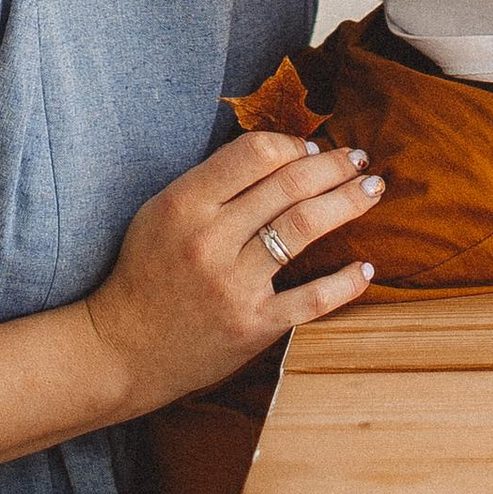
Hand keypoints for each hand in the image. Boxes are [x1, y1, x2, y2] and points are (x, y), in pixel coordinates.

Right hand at [84, 133, 380, 408]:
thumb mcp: (162, 212)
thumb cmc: (146, 273)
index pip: (255, 152)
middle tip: (359, 159)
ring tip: (372, 190)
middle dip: (334, 165)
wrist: (121, 349)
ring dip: (348, 203)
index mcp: (184, 204)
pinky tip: (367, 268)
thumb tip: (281, 154)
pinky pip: (311, 299)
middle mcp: (210, 240)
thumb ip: (213, 183)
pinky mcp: (253, 327)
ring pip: (304, 227)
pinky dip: (346, 282)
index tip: (311, 149)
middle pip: (289, 184)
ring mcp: (233, 285)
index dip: (293, 144)